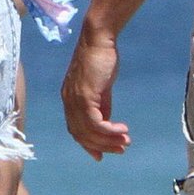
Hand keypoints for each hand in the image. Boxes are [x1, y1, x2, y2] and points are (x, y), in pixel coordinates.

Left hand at [61, 28, 130, 159]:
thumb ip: (102, 105)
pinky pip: (95, 122)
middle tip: (121, 149)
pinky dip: (109, 130)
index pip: (76, 130)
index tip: (102, 155)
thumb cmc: (101, 59)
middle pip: (81, 135)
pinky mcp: (84, 95)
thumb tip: (107, 122)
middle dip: (101, 146)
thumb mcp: (101, 88)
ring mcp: (74, 99)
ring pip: (88, 131)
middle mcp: (68, 102)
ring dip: (108, 140)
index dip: (89, 144)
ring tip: (125, 142)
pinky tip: (122, 130)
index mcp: (70, 100)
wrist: (99, 39)